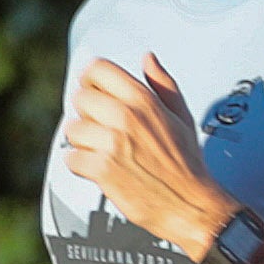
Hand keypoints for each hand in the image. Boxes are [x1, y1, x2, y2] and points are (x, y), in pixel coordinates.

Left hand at [64, 54, 229, 263]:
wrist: (191, 205)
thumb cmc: (187, 164)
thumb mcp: (182, 117)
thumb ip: (163, 84)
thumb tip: (148, 58)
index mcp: (144, 101)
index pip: (97, 69)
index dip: (91, 80)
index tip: (95, 93)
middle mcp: (126, 118)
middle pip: (80, 98)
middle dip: (87, 114)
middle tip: (101, 129)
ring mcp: (112, 144)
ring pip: (73, 130)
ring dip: (82, 142)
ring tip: (102, 152)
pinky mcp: (102, 170)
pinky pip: (72, 159)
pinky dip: (81, 166)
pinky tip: (99, 169)